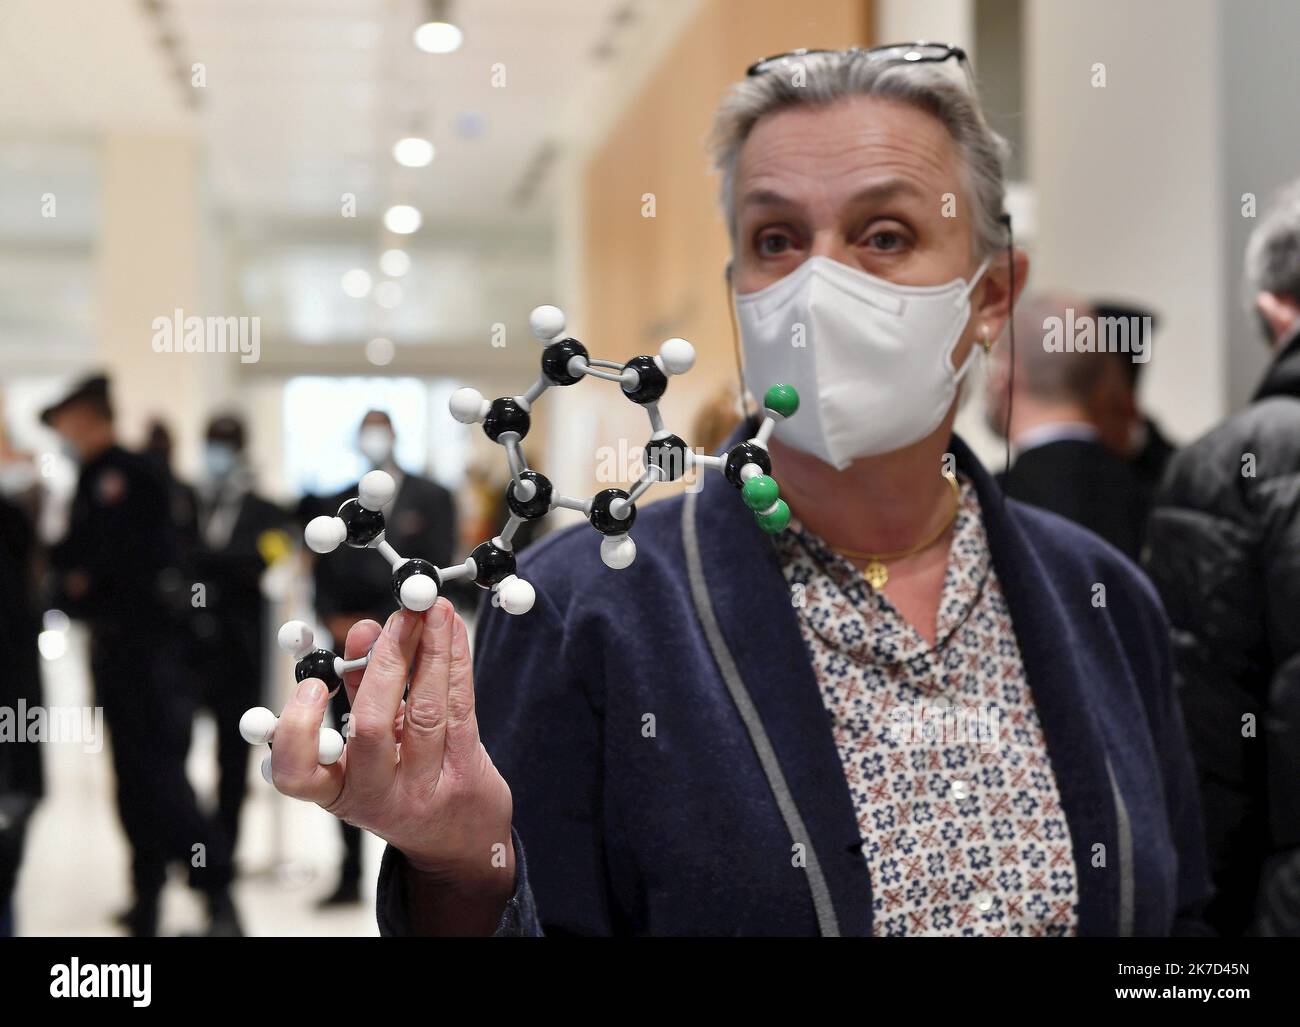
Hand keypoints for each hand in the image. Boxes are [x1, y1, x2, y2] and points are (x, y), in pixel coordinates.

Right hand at [270, 597, 514, 932]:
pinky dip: (456, 661)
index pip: (297, 773)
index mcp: (336, 790)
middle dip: (386, 662)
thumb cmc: (402, 781)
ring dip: (430, 651)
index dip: (298, 729)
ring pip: (426, 712)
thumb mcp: (367, 748)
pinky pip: (461, 708)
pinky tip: (452, 629)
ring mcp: (423, 789)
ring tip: (431, 610)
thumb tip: (363, 632)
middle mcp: (376, 795)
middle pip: (372, 728)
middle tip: (398, 617)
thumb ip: (358, 688)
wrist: (457, 840)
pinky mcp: (465, 774)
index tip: (312, 685)